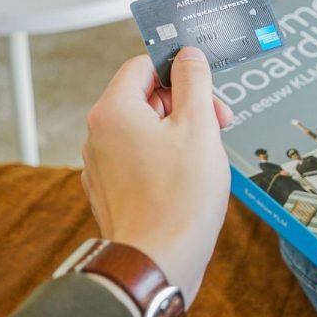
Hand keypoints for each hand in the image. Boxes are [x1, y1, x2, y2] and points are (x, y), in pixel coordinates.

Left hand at [81, 48, 233, 306]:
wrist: (158, 259)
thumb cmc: (178, 199)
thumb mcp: (199, 126)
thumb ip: (194, 82)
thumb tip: (189, 57)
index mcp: (114, 111)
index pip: (142, 65)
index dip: (177, 69)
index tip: (202, 79)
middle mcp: (99, 134)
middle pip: (145, 98)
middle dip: (185, 103)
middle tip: (217, 120)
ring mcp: (102, 164)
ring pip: (144, 128)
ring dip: (179, 130)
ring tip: (206, 151)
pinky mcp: (111, 188)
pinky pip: (139, 157)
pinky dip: (165, 157)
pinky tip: (189, 175)